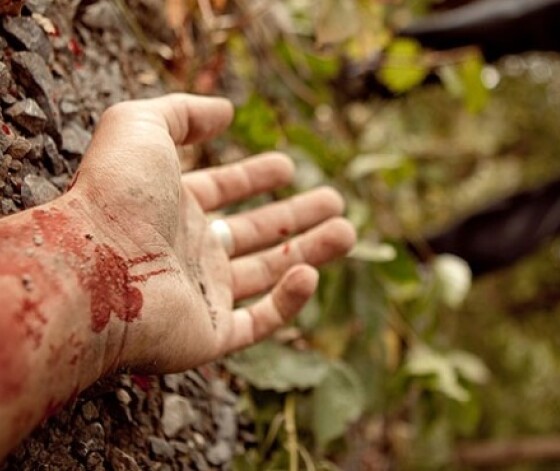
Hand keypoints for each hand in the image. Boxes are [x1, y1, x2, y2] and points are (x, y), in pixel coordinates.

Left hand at [71, 93, 355, 372]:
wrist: (91, 271)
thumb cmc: (113, 196)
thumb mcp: (139, 127)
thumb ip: (182, 112)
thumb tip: (226, 112)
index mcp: (171, 208)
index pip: (221, 190)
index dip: (254, 176)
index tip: (287, 165)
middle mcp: (188, 252)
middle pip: (254, 232)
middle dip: (296, 216)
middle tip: (335, 201)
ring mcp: (200, 295)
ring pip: (267, 274)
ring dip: (309, 251)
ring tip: (347, 232)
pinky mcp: (209, 335)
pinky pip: (259, 321)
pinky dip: (289, 300)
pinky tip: (309, 272)